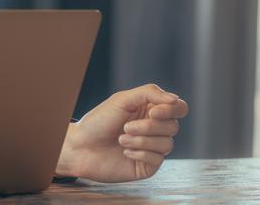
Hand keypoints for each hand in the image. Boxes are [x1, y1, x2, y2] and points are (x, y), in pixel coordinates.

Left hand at [55, 84, 188, 182]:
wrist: (80, 147)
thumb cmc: (99, 121)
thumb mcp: (122, 100)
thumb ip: (149, 93)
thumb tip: (175, 99)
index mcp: (151, 110)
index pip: (178, 108)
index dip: (171, 110)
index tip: (152, 112)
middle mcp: (155, 129)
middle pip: (173, 126)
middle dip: (148, 127)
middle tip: (126, 127)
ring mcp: (152, 148)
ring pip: (167, 143)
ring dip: (141, 140)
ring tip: (121, 139)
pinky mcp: (147, 165)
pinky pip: (157, 159)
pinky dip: (140, 153)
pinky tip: (125, 151)